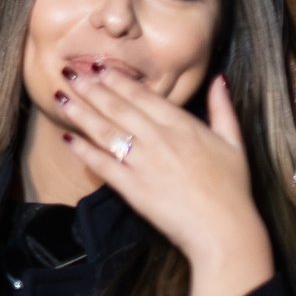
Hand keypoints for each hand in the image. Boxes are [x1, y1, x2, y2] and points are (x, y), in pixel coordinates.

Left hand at [50, 67, 272, 295]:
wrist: (222, 229)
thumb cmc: (231, 188)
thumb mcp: (234, 142)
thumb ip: (223, 108)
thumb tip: (218, 80)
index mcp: (183, 125)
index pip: (143, 96)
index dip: (118, 79)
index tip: (99, 66)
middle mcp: (160, 139)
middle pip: (119, 108)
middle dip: (92, 88)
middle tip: (69, 72)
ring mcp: (144, 163)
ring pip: (107, 131)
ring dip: (81, 113)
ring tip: (61, 97)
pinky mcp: (133, 189)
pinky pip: (103, 165)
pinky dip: (84, 151)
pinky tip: (67, 138)